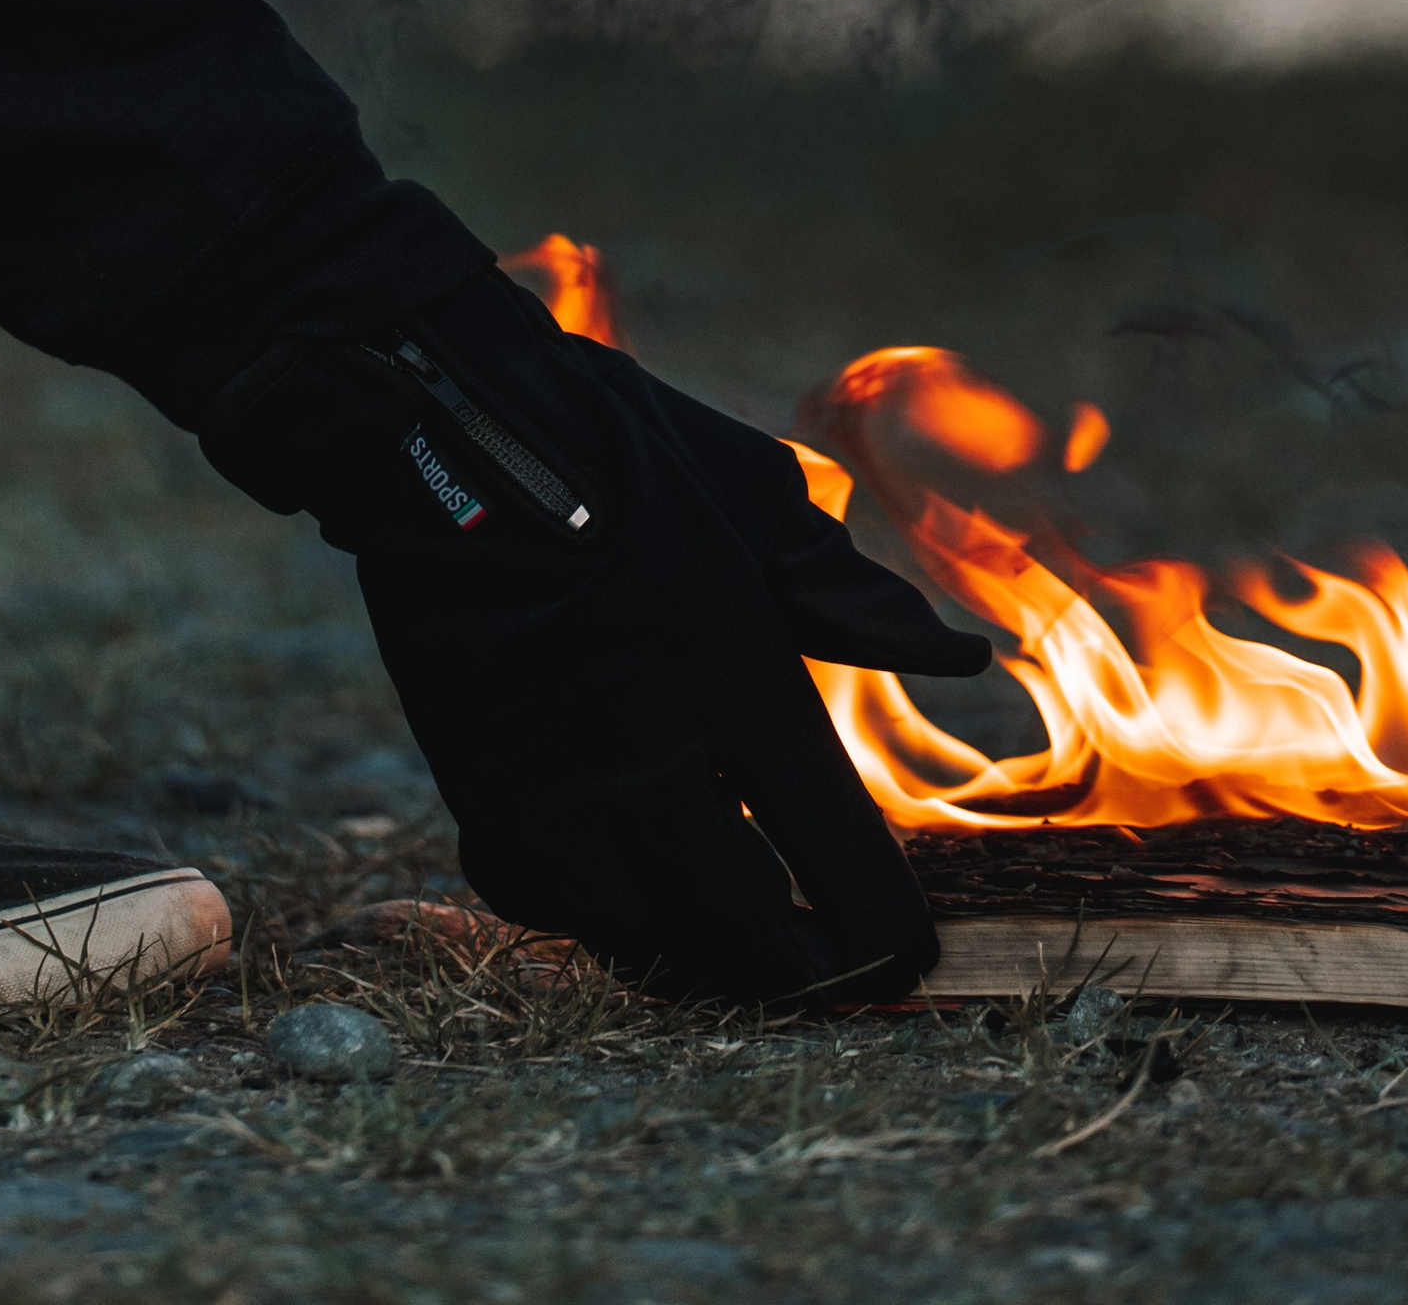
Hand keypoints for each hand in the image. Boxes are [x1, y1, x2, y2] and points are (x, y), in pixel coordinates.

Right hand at [210, 268, 987, 1002]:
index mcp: (733, 670)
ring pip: (641, 931)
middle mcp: (647, 745)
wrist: (443, 431)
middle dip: (799, 971)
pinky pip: (542, 898)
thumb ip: (851, 595)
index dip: (881, 923)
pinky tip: (624, 886)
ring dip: (701, 955)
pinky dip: (591, 912)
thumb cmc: (621, 449)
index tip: (908, 953)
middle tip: (830, 977)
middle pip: (741, 922)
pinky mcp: (478, 786)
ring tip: (740, 949)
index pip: (830, 845)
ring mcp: (554, 777)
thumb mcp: (755, 496)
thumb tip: (963, 655)